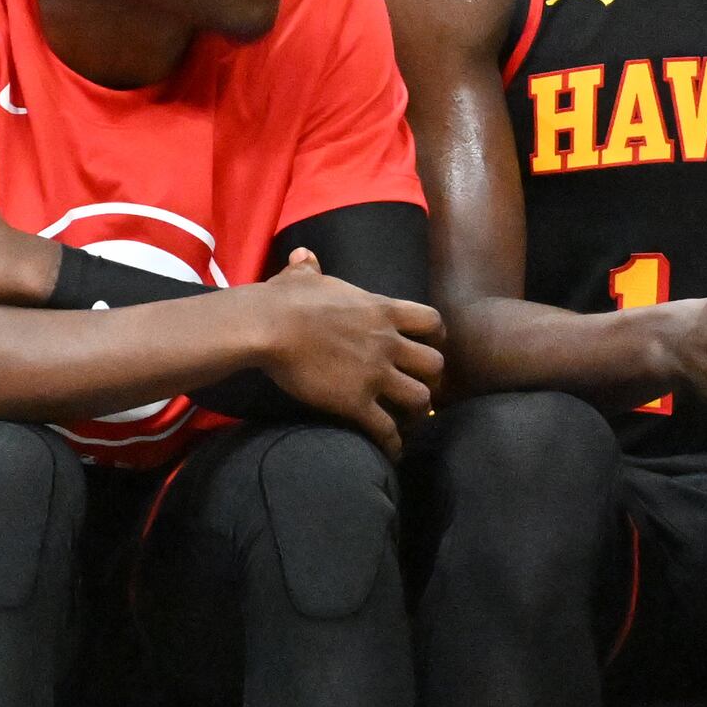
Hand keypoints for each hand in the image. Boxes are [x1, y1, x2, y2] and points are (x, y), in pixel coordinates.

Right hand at [253, 249, 443, 454]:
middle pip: (434, 364)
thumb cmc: (284, 299)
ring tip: (408, 421)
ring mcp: (374, 374)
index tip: (430, 345)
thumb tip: (302, 254)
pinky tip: (391, 452)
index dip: (436, 337)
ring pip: (419, 398)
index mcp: (382, 310)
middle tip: (420, 388)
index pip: (431, 321)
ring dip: (417, 412)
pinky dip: (392, 443)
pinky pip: (386, 428)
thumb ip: (310, 268)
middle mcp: (387, 343)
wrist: (270, 327)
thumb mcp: (302, 277)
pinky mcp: (355, 401)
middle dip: (432, 379)